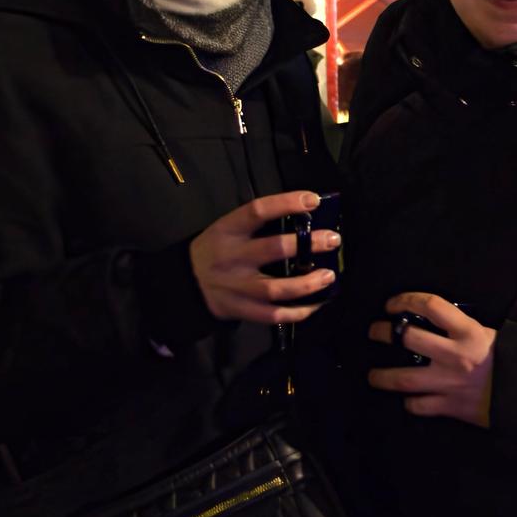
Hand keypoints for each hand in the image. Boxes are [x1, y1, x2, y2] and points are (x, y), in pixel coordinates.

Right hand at [190, 191, 337, 324]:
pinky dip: (297, 312)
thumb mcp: (227, 230)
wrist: (184, 283)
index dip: (286, 203)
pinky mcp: (240, 310)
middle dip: (307, 244)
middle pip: (272, 249)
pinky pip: (273, 315)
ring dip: (307, 284)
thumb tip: (305, 216)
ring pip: (275, 288)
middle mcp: (232, 257)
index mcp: (227, 230)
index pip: (258, 211)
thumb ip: (258, 225)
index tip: (313, 201)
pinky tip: (315, 304)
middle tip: (333, 239)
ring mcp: (236, 287)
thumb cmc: (215, 250)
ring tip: (329, 276)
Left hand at [367, 292, 494, 426]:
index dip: (406, 300)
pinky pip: (419, 406)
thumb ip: (467, 328)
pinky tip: (408, 400)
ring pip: (403, 378)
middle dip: (384, 333)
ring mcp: (449, 383)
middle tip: (374, 332)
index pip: (430, 306)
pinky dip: (410, 403)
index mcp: (469, 332)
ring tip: (372, 375)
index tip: (392, 304)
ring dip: (382, 376)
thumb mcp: (494, 335)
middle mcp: (454, 355)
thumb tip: (442, 321)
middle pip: (407, 338)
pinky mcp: (450, 407)